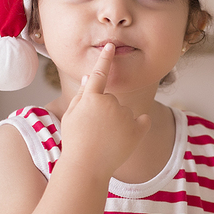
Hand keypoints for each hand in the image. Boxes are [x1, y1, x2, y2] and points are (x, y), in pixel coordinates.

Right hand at [60, 44, 150, 176]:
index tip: (111, 46)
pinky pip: (143, 120)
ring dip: (117, 122)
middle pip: (111, 100)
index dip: (105, 59)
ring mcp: (125, 116)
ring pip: (123, 112)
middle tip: (92, 130)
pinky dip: (139, 125)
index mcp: (91, 98)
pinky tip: (129, 136)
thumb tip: (89, 78)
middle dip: (104, 110)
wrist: (87, 167)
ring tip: (104, 139)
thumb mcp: (71, 117)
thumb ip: (81, 96)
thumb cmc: (75, 142)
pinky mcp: (137, 130)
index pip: (99, 73)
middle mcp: (111, 103)